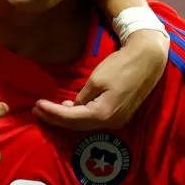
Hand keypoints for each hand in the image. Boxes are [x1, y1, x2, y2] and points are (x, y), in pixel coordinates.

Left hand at [33, 29, 168, 129]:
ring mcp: (117, 120)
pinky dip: (79, 115)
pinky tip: (70, 108)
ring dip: (66, 118)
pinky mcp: (120, 114)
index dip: (52, 112)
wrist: (148, 60)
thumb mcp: (96, 80)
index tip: (37, 104)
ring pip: (85, 123)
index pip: (70, 118)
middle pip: (76, 125)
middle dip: (55, 118)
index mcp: (102, 114)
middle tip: (37, 110)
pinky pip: (94, 118)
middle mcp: (110, 123)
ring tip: (48, 111)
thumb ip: (83, 97)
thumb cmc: (121, 66)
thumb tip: (75, 107)